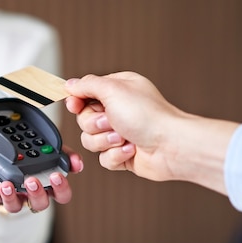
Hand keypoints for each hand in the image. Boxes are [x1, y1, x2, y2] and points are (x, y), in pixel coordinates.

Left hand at [0, 146, 83, 213]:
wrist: (8, 157)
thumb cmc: (33, 158)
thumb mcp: (50, 151)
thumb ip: (64, 155)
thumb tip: (78, 164)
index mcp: (49, 186)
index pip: (62, 195)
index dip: (61, 189)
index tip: (56, 176)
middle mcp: (32, 195)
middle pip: (39, 203)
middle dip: (36, 193)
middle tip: (32, 181)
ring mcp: (15, 197)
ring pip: (14, 206)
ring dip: (11, 196)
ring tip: (7, 184)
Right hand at [64, 72, 237, 193]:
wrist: (170, 146)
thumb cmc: (148, 116)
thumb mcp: (113, 89)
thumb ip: (87, 85)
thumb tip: (70, 84)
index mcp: (116, 91)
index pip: (84, 94)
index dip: (77, 102)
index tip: (76, 106)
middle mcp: (117, 111)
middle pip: (83, 120)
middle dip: (95, 124)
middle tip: (112, 121)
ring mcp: (120, 133)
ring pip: (90, 141)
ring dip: (105, 141)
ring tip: (124, 137)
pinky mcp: (122, 154)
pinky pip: (103, 158)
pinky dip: (116, 155)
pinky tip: (131, 149)